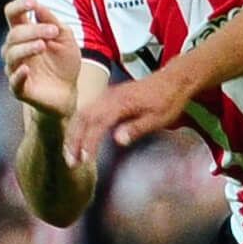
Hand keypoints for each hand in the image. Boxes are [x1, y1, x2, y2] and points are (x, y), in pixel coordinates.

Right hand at [2, 0, 81, 118]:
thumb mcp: (64, 37)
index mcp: (24, 34)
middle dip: (33, 30)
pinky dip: (18, 75)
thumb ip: (51, 20)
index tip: (32, 0)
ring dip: (27, 47)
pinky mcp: (19, 89)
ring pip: (11, 54)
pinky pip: (13, 81)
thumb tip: (36, 3)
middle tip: (53, 32)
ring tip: (43, 45)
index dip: (19, 6)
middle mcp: (15, 50)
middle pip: (13, 34)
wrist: (69, 92)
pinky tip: (27, 69)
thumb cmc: (64, 62)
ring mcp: (15, 69)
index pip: (12, 15)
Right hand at [65, 69, 188, 165]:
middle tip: (71, 162)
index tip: (85, 159)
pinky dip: (79, 126)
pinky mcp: (107, 97)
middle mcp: (110, 97)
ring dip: (74, 134)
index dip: (89, 142)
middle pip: (84, 118)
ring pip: (82, 114)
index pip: (98, 123)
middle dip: (74, 140)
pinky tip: (78, 139)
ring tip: (70, 154)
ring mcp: (107, 96)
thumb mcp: (158, 118)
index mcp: (121, 102)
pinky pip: (87, 111)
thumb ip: (137, 128)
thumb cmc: (167, 101)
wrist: (172, 81)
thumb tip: (118, 139)